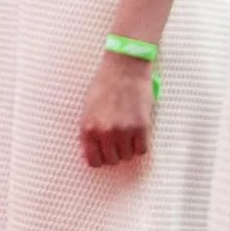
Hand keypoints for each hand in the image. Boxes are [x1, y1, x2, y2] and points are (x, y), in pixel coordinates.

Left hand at [78, 53, 155, 168]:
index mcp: (88, 128)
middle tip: (118, 141)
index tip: (104, 154)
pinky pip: (142, 150)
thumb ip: (89, 130)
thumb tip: (92, 151)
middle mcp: (104, 133)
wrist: (124, 69)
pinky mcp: (141, 128)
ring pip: (127, 157)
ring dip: (128, 148)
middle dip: (115, 153)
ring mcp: (123, 131)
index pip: (94, 161)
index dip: (100, 159)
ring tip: (128, 133)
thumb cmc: (104, 85)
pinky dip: (141, 145)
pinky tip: (138, 133)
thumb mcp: (87, 108)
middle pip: (112, 161)